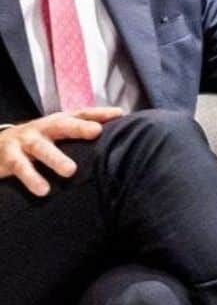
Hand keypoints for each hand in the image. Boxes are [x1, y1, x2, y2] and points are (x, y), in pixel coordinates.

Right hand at [0, 107, 123, 196]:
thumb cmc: (37, 141)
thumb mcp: (57, 134)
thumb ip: (81, 133)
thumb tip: (118, 136)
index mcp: (58, 122)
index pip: (81, 114)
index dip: (99, 113)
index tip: (118, 114)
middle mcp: (43, 128)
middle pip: (62, 125)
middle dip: (79, 128)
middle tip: (96, 132)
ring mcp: (25, 141)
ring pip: (41, 148)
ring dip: (55, 159)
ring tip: (70, 171)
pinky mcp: (10, 157)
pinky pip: (21, 167)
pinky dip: (32, 178)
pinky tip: (44, 190)